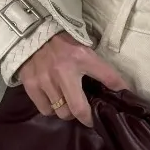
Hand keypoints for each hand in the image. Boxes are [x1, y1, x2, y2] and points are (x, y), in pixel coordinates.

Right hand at [18, 30, 133, 126]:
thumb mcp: (85, 51)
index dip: (118, 92)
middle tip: (87, 114)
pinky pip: (45, 109)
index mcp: (82, 57)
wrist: (34, 33)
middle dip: (86, 116)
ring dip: (67, 111)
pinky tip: (53, 99)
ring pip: (62, 112)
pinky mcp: (31, 84)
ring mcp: (45, 79)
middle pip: (79, 109)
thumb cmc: (64, 44)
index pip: (108, 77)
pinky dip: (51, 108)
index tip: (118, 104)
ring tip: (67, 103)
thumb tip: (119, 89)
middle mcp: (63, 70)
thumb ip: (100, 69)